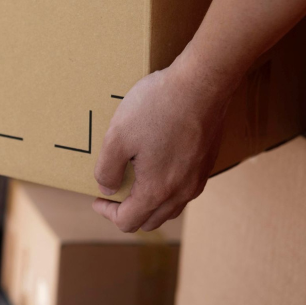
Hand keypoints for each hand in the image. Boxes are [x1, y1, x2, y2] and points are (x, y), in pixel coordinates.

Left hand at [92, 57, 231, 231]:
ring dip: (150, 202)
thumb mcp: (117, 137)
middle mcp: (182, 192)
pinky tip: (159, 164)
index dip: (108, 213)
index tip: (97, 198)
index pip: (128, 221)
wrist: (202, 83)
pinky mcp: (207, 162)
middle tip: (114, 193)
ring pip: (170, 207)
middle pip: (151, 220)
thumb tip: (107, 188)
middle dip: (129, 212)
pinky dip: (167, 188)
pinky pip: (185, 188)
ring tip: (135, 181)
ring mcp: (198, 178)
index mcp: (157, 191)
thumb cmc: (158, 107)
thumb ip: (107, 169)